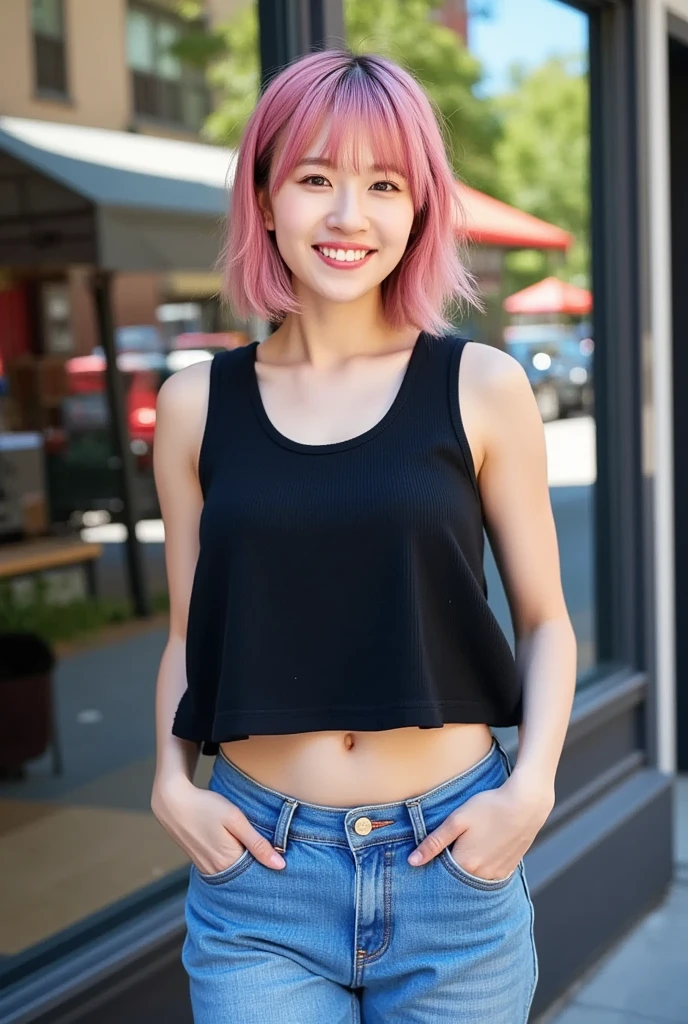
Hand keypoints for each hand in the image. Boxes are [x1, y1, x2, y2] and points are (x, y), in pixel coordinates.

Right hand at [151, 774, 285, 871]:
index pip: (257, 875)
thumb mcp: (236, 820)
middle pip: (246, 876)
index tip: (285, 862)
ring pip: (234, 873)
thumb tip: (280, 865)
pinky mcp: (201, 862)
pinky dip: (233, 862)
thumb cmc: (206, 806)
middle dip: (260, 869)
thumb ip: (258, 844)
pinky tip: (240, 851)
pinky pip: (223, 868)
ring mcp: (207, 868)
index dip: (271, 868)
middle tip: (275, 858)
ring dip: (247, 865)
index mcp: (228, 862)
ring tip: (260, 853)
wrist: (173, 802)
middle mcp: (217, 871)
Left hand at [407, 775, 553, 879]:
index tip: (427, 858)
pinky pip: (489, 875)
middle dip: (448, 870)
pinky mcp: (509, 868)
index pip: (440, 874)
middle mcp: (481, 875)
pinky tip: (481, 851)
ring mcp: (497, 874)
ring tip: (465, 848)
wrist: (526, 804)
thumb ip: (434, 842)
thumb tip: (412, 862)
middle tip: (447, 850)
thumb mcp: (457, 820)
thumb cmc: (490, 807)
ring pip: (474, 878)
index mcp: (465, 864)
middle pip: (457, 878)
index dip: (432, 865)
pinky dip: (482, 868)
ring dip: (466, 869)